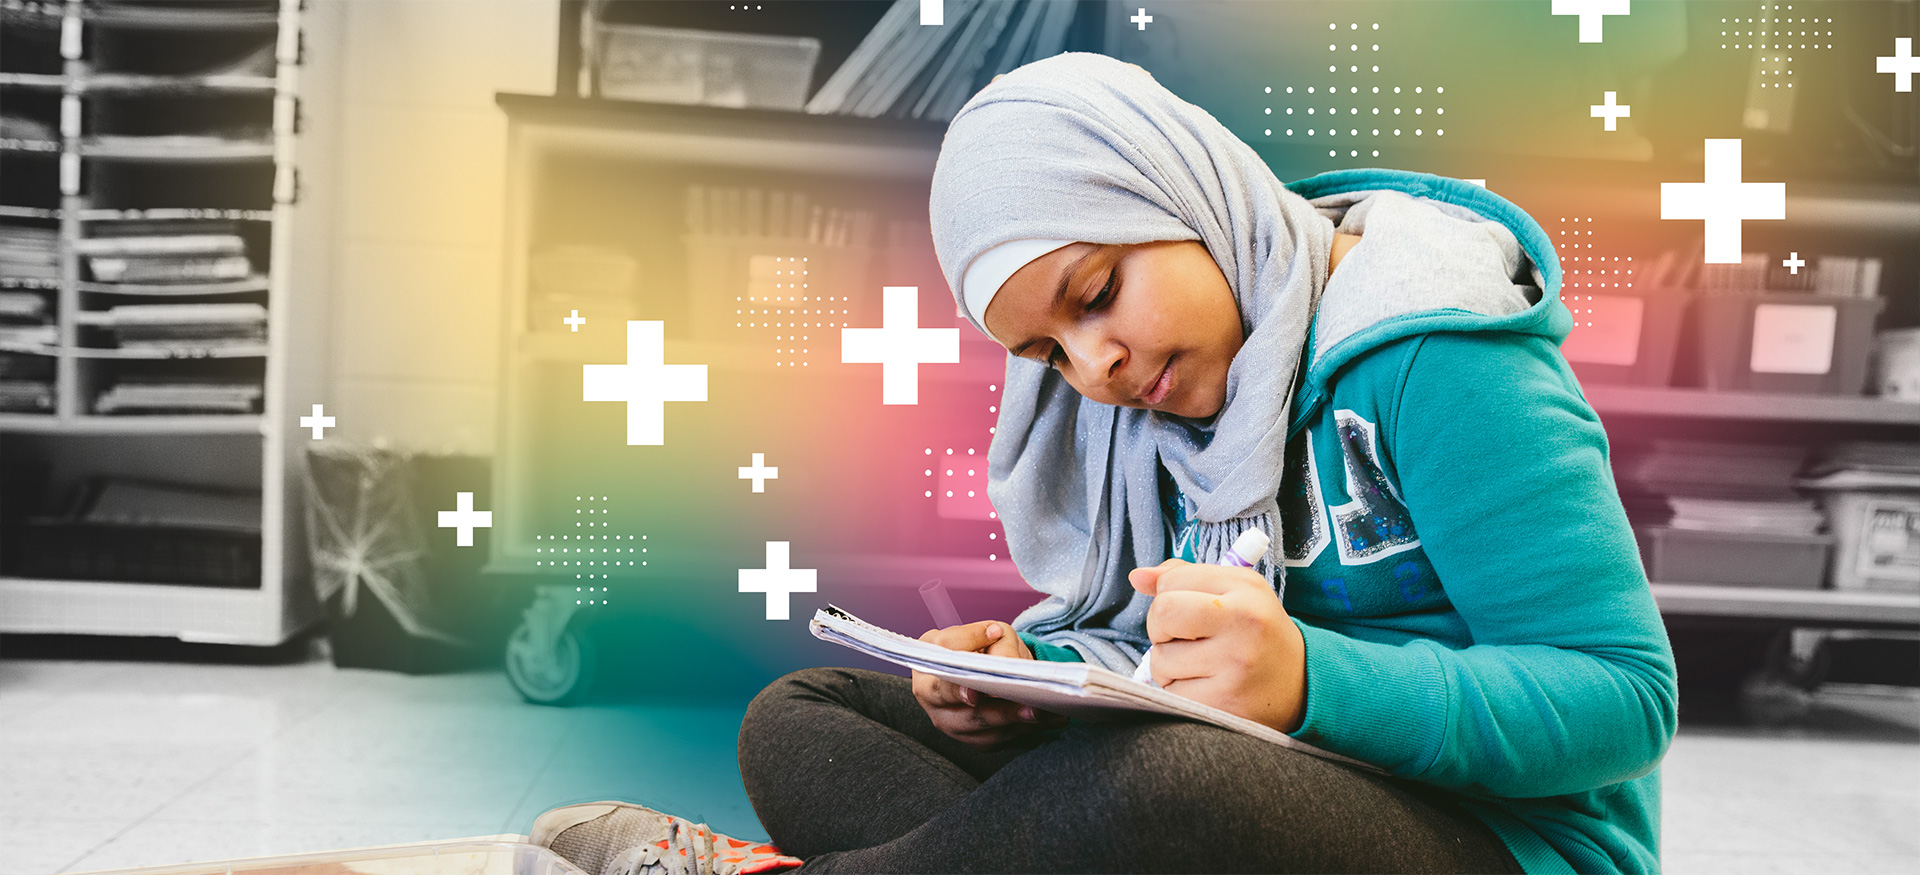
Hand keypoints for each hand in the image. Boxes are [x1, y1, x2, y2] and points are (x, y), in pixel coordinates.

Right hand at [912, 621, 1071, 748]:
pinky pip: (1002, 740)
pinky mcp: (977, 740)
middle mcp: (937, 710)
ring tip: (1052, 714)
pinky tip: (1051, 721)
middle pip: (969, 717)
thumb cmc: (974, 646)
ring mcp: (957, 729)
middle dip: (1003, 713)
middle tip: (1034, 709)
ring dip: (1023, 725)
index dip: (957, 691)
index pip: (940, 688)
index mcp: (928, 679)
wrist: (978, 663)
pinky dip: (1028, 731)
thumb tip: (997, 642)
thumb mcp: (975, 632)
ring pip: (990, 733)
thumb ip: (982, 634)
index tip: (976, 693)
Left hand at [1128, 559, 1307, 732]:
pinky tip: (1207, 687)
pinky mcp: (1223, 703)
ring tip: (1203, 665)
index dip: (1169, 595)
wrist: (1304, 685)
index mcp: (1245, 590)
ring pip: (1161, 659)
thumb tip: (1138, 577)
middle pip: (1161, 615)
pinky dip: (1180, 692)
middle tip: (1186, 637)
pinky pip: (1171, 693)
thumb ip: (1185, 577)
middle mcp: (1243, 624)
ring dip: (1171, 665)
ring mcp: (1234, 666)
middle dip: (1161, 628)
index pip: (1172, 580)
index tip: (1189, 610)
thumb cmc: (1258, 633)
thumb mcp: (1235, 592)